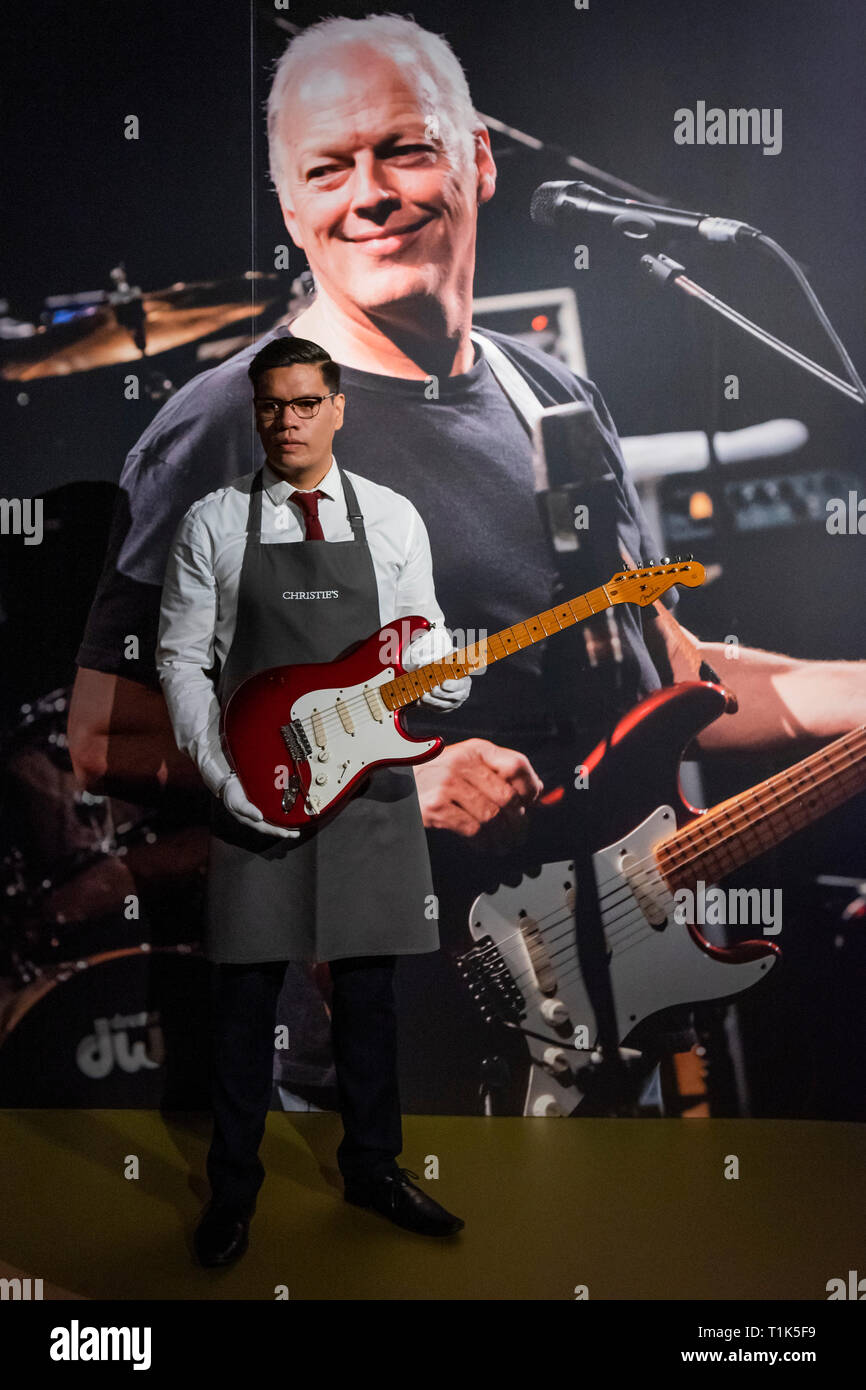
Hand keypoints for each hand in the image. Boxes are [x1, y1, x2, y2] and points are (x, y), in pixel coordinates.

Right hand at [221, 775, 299, 838]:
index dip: (276, 832)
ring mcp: (262, 810)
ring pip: (275, 819)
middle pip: (273, 826)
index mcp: (251, 819)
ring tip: (297, 827)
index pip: (266, 828)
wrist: (230, 782)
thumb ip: (247, 810)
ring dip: (286, 823)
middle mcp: (258, 817)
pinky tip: (292, 811)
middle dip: (285, 832)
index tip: (287, 835)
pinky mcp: (265, 802)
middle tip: (296, 834)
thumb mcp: (237, 802)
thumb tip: (259, 818)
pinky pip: (275, 809)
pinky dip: (283, 811)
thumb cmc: (232, 794)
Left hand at [402, 626, 471, 712]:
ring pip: (442, 705)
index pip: (460, 686)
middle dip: (440, 694)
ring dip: (431, 701)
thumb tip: (452, 651)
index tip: (443, 683)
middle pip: (451, 698)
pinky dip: (426, 706)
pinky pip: (434, 709)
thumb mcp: (449, 660)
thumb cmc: (446, 667)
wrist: (442, 677)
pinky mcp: (443, 709)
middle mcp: (460, 695)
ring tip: (423, 696)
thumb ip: (450, 656)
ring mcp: (452, 704)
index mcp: (464, 682)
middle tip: (431, 689)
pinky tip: (419, 702)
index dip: (452, 686)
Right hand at [413, 738, 542, 848]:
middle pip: (507, 797)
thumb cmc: (435, 776)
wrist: (395, 782)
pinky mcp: (435, 807)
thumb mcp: (466, 763)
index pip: (516, 765)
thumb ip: (498, 773)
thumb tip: (538, 793)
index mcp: (474, 749)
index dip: (531, 788)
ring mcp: (446, 785)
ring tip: (503, 844)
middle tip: (518, 835)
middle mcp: (461, 762)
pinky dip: (482, 842)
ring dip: (502, 837)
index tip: (532, 804)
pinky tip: (482, 844)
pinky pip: (472, 829)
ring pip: (492, 817)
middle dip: (518, 822)